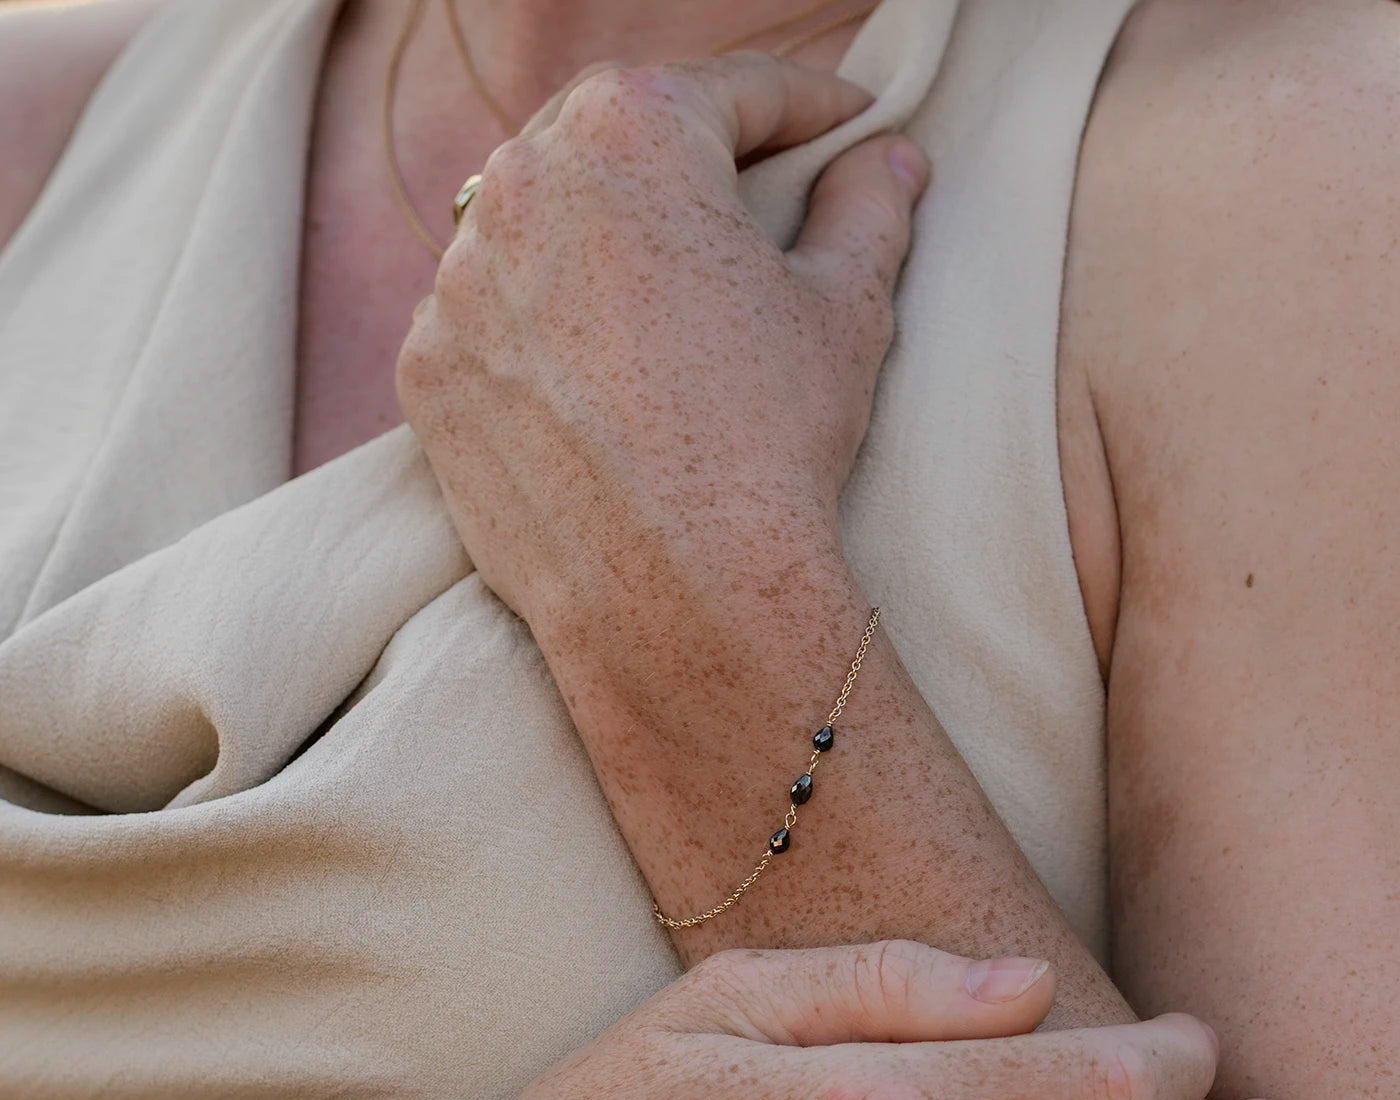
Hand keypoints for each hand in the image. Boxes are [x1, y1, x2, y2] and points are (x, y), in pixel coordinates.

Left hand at [398, 53, 925, 627]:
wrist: (678, 592)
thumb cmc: (770, 440)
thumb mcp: (844, 310)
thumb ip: (866, 211)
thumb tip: (892, 164)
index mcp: (633, 132)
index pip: (731, 92)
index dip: (805, 107)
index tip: (842, 127)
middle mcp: (522, 182)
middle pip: (615, 139)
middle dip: (685, 156)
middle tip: (747, 189)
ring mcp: (456, 281)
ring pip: (535, 223)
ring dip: (594, 235)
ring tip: (654, 283)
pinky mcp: (426, 369)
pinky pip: (485, 316)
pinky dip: (531, 323)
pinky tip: (584, 369)